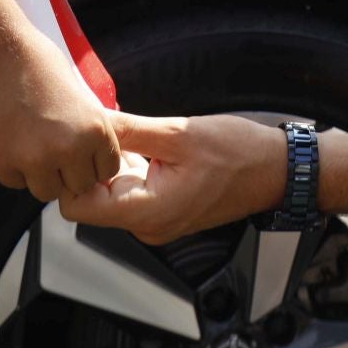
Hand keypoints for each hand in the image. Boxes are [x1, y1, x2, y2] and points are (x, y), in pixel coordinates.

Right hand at [0, 33, 122, 201]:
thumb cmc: (39, 67)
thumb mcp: (82, 97)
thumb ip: (90, 131)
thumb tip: (98, 159)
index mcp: (95, 130)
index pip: (106, 170)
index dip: (93, 162)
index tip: (80, 150)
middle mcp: (69, 149)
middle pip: (79, 186)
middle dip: (69, 172)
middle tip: (53, 149)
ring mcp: (34, 160)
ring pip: (47, 192)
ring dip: (42, 175)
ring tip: (32, 146)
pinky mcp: (3, 164)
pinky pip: (16, 183)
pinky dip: (14, 169)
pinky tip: (11, 140)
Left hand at [59, 112, 288, 244]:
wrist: (276, 171)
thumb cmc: (238, 154)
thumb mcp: (178, 133)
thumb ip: (129, 131)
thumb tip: (92, 122)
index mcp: (148, 212)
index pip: (78, 207)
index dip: (72, 173)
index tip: (80, 141)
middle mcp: (148, 226)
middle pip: (92, 200)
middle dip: (91, 164)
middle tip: (102, 126)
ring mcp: (156, 222)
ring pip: (112, 195)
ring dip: (111, 164)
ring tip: (124, 131)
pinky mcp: (165, 212)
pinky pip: (132, 193)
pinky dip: (129, 168)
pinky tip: (141, 143)